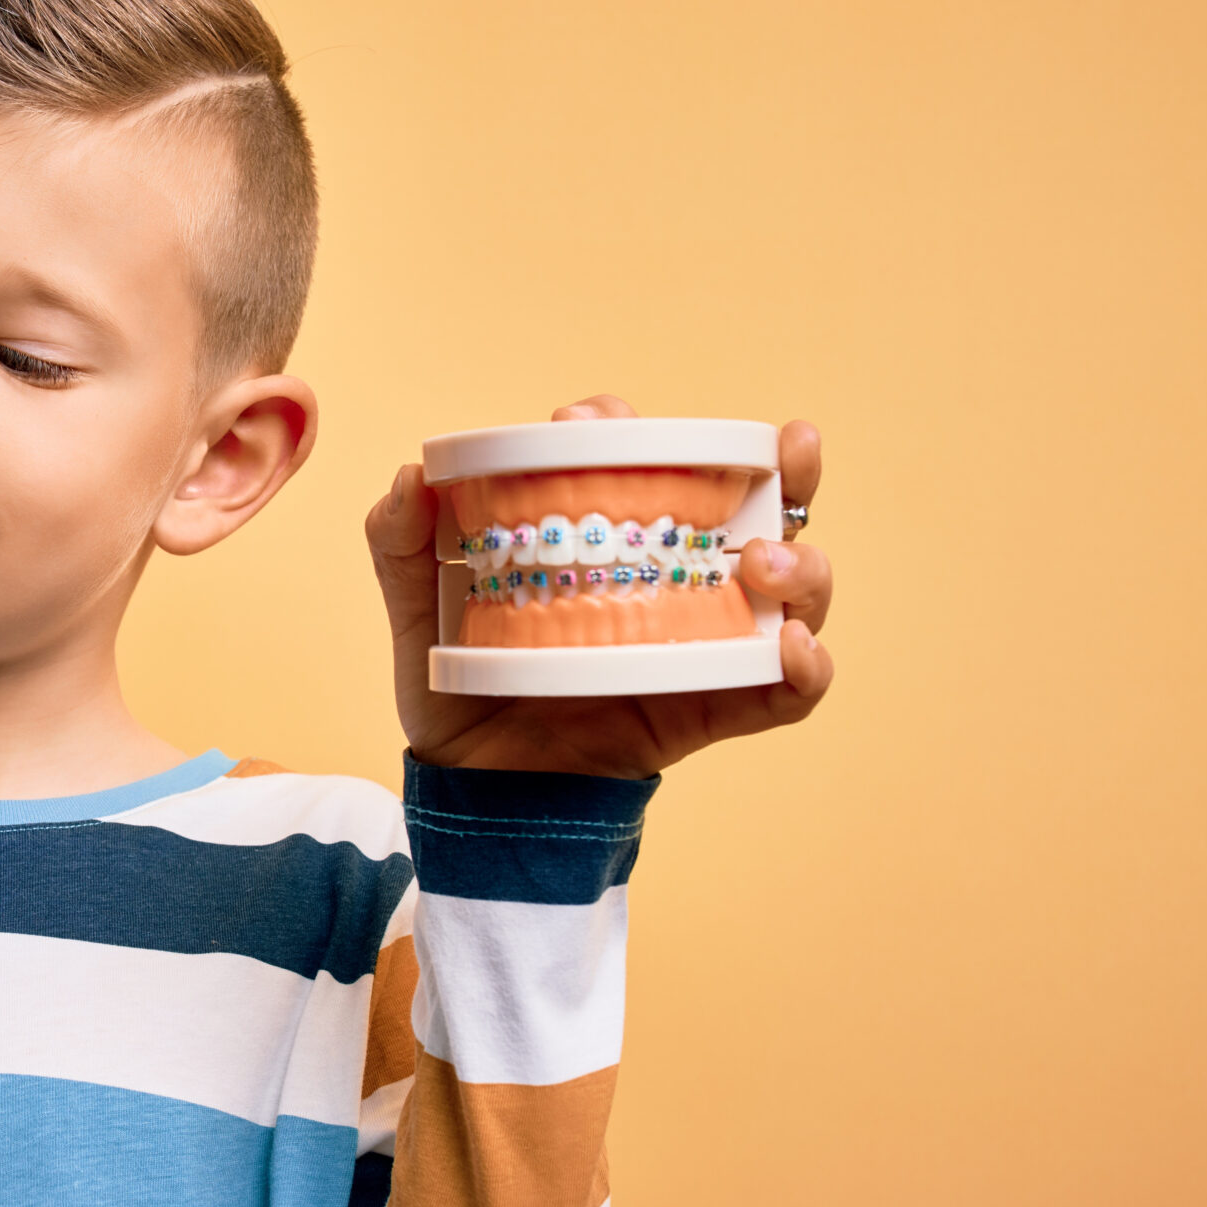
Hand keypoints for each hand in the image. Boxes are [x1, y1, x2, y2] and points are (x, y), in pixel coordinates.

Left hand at [366, 396, 834, 778]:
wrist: (466, 785)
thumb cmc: (459, 683)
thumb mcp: (416, 606)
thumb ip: (401, 541)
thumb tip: (413, 478)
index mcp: (617, 535)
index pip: (653, 459)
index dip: (636, 427)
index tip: (584, 421)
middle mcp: (677, 579)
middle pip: (761, 510)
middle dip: (789, 469)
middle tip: (785, 447)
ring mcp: (704, 644)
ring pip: (794, 593)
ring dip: (802, 565)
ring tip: (766, 563)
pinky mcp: (711, 711)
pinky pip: (781, 693)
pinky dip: (805, 671)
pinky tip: (792, 649)